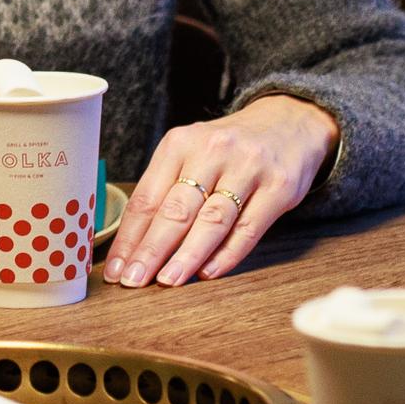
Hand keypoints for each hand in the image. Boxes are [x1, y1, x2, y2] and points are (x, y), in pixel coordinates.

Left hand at [108, 95, 337, 286]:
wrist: (289, 122)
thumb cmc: (229, 149)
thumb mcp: (191, 153)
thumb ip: (166, 191)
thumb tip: (134, 246)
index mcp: (180, 143)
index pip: (147, 198)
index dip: (129, 238)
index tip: (115, 269)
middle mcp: (213, 151)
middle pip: (176, 210)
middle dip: (152, 250)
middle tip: (134, 280)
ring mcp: (248, 167)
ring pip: (212, 220)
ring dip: (187, 256)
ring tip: (168, 281)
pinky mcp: (279, 186)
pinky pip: (248, 228)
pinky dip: (227, 254)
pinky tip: (208, 272)